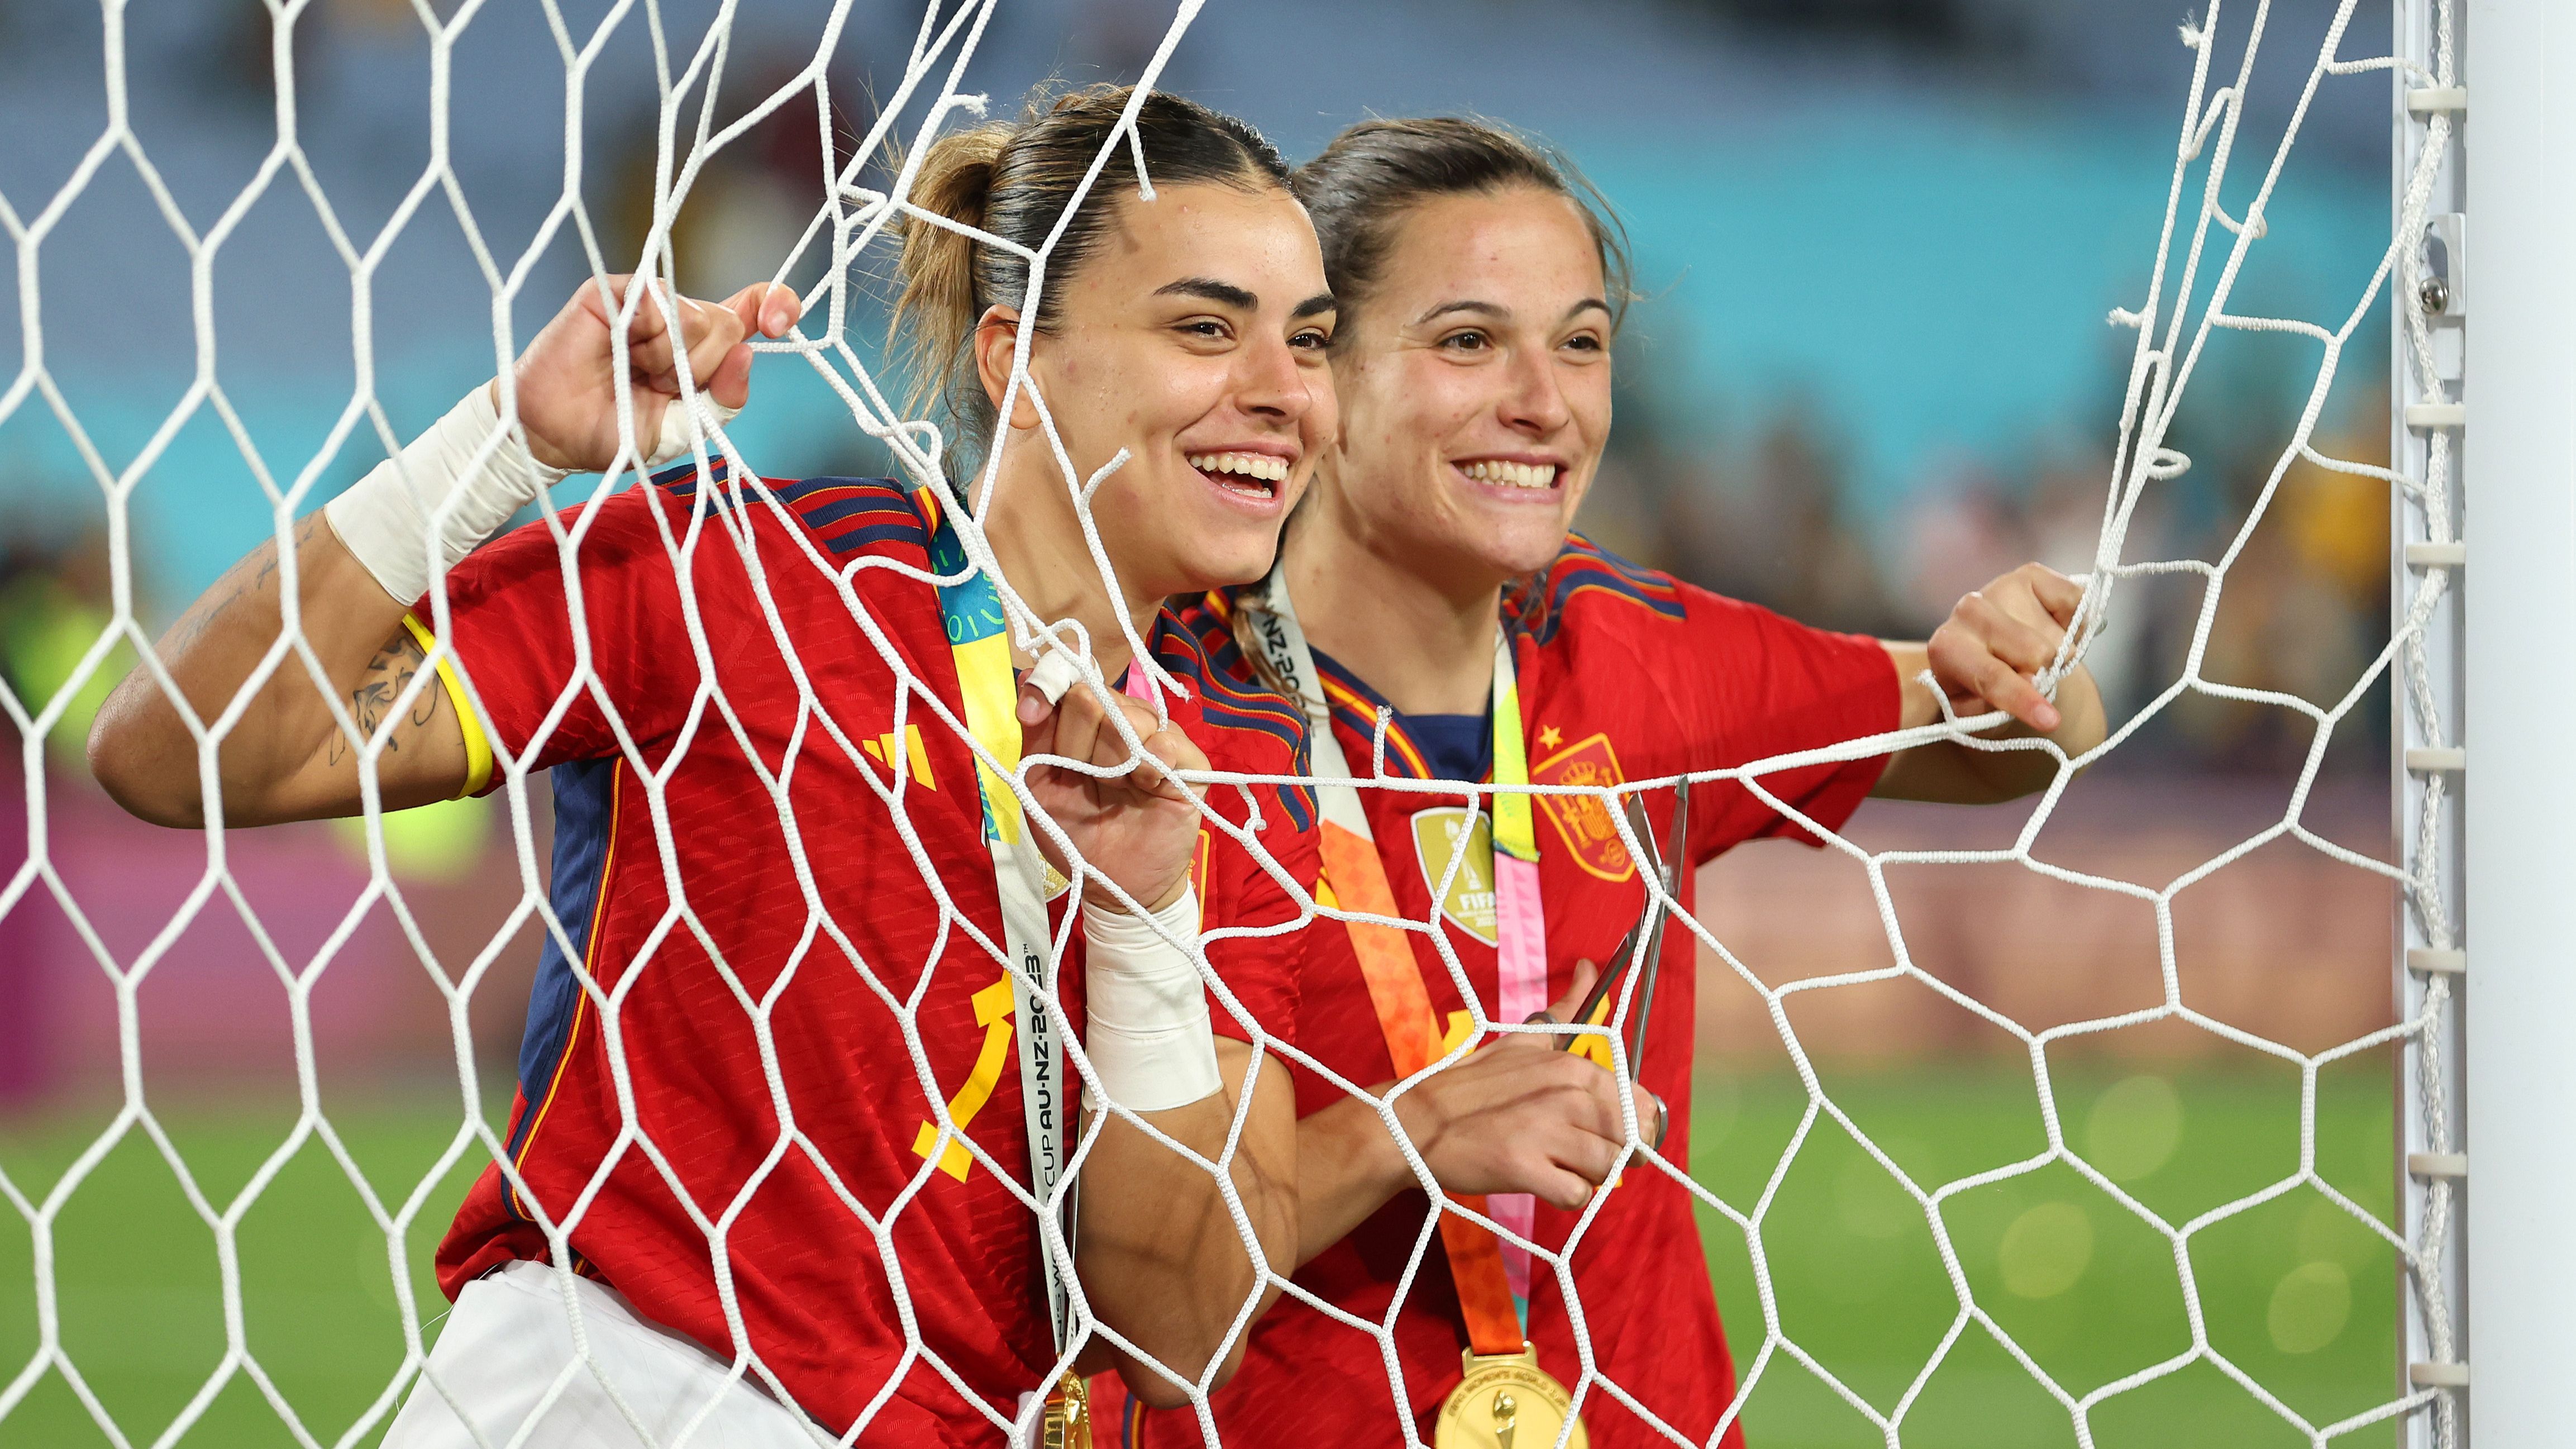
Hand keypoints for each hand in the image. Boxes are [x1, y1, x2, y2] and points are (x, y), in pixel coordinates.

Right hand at [504, 277, 798, 473]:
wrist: (556, 435)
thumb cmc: (617, 431)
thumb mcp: (685, 428)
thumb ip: (724, 398)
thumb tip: (749, 352)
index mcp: (702, 347)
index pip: (751, 310)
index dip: (776, 303)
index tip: (782, 321)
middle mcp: (679, 317)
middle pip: (729, 325)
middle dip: (704, 368)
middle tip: (661, 387)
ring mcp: (649, 302)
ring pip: (700, 318)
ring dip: (673, 362)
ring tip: (636, 374)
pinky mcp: (617, 291)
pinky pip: (661, 304)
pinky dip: (650, 341)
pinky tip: (622, 353)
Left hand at [1019, 672, 1204, 913]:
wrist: (1115, 884)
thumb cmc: (1076, 834)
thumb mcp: (1040, 784)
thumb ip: (1037, 733)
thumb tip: (1027, 674)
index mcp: (1086, 720)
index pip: (1068, 677)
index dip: (1049, 687)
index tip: (1032, 716)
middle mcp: (1123, 719)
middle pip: (1092, 697)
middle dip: (1078, 745)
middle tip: (1087, 780)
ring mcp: (1158, 737)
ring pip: (1130, 717)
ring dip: (1112, 762)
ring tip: (1118, 789)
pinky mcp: (1190, 762)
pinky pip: (1166, 744)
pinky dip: (1150, 768)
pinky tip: (1146, 789)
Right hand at [1388, 962, 1664, 1210]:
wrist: (1415, 1122)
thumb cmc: (1473, 1084)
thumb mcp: (1523, 1039)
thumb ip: (1565, 1011)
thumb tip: (1588, 967)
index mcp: (1571, 1066)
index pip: (1639, 1104)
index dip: (1632, 1125)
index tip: (1609, 1132)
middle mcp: (1564, 1094)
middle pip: (1628, 1139)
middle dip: (1615, 1153)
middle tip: (1582, 1153)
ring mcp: (1544, 1131)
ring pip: (1608, 1168)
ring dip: (1591, 1175)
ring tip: (1560, 1164)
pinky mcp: (1523, 1166)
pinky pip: (1576, 1195)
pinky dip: (1567, 1195)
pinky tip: (1545, 1181)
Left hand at [1925, 562, 2085, 733]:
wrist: (1993, 663)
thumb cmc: (1983, 695)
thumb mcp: (1984, 715)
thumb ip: (2002, 704)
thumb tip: (2035, 681)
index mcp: (1947, 649)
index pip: (1991, 676)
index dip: (2023, 699)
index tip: (2051, 721)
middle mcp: (1967, 611)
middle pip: (2034, 652)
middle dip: (2048, 673)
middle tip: (2041, 680)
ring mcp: (1999, 587)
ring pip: (2058, 635)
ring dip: (2063, 654)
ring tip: (2044, 659)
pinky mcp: (2029, 574)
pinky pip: (2076, 600)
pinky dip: (2079, 622)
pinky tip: (2059, 630)